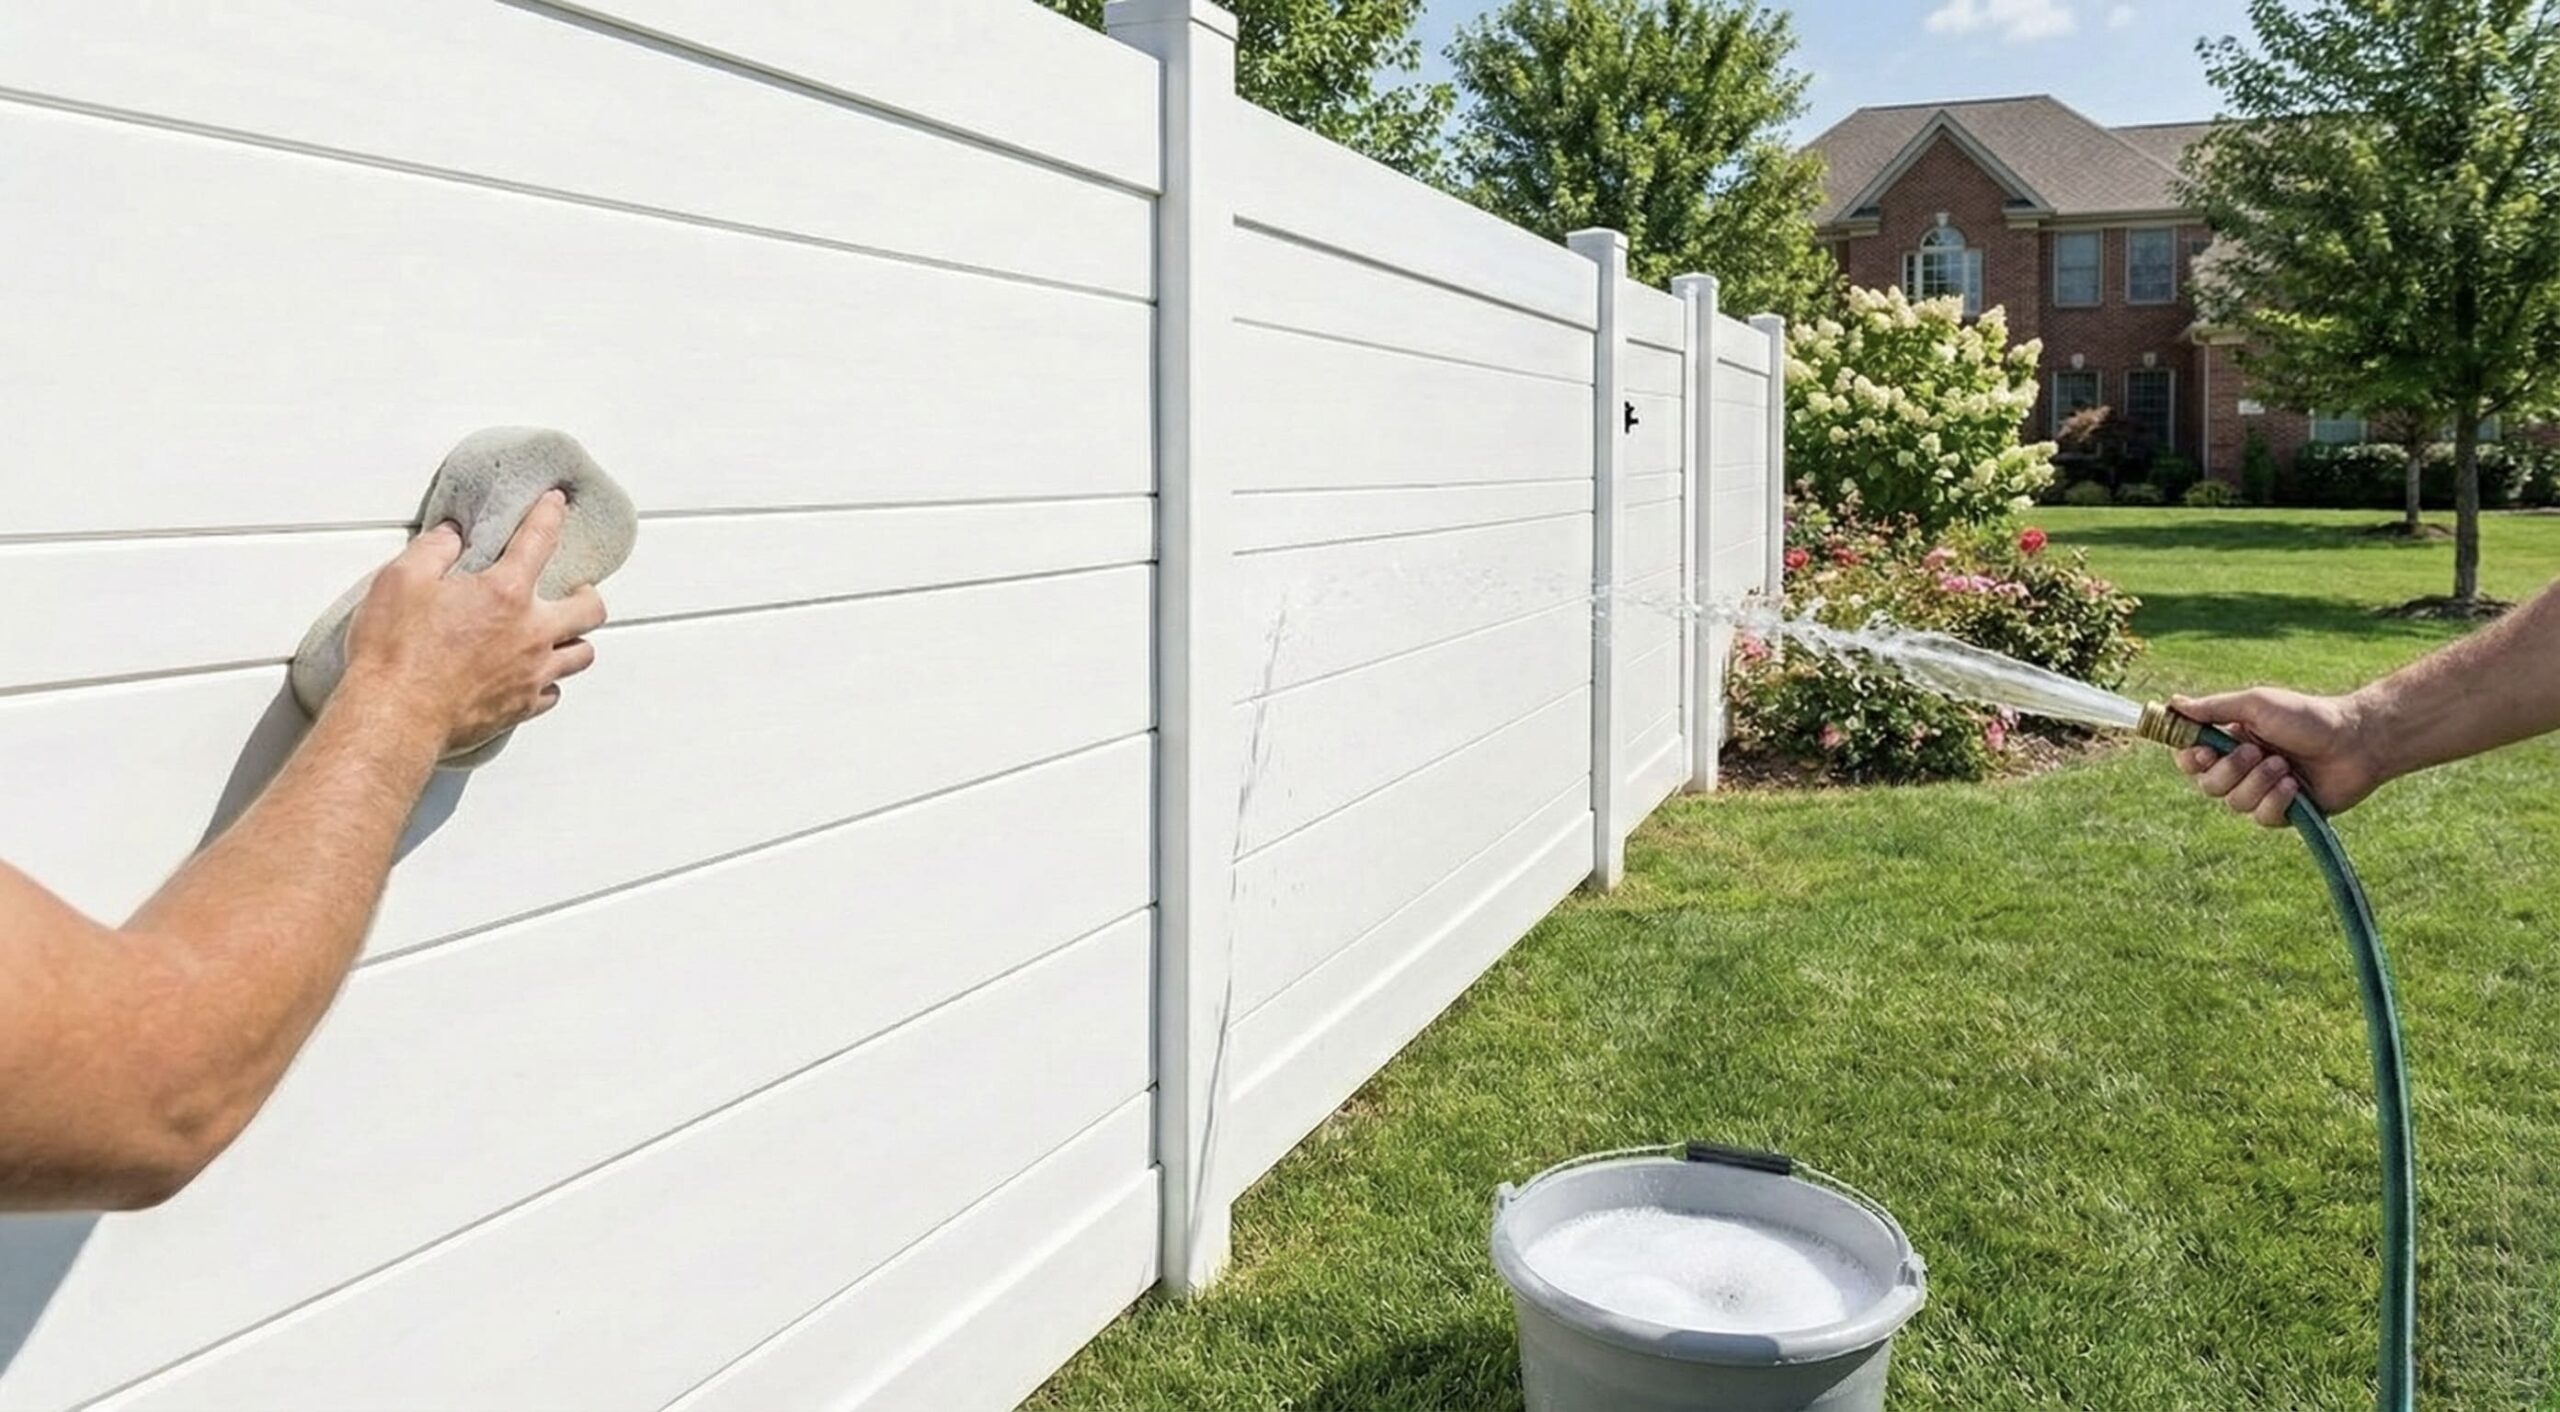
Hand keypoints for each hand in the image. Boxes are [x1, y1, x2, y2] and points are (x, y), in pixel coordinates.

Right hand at [342, 491, 609, 754]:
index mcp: (504, 593)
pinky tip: (535, 675)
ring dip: (575, 640)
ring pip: (582, 654)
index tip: (555, 503)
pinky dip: (550, 681)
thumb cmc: (395, 651)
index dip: (549, 515)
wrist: (394, 716)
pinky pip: (554, 692)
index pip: (539, 540)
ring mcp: (532, 673)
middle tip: (576, 590)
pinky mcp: (521, 707)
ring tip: (561, 634)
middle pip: (589, 609)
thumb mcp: (401, 580)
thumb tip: (451, 535)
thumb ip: (433, 550)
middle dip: (587, 594)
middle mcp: (531, 633)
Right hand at [2168, 687, 2382, 827]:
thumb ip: (2212, 708)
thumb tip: (2173, 702)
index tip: (2202, 750)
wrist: (2357, 741)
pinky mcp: (2283, 813)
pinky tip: (2296, 786)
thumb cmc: (2307, 716)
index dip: (2190, 758)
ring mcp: (2261, 791)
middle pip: (2207, 785)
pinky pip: (2260, 818)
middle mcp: (2242, 768)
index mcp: (2230, 740)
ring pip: (2233, 803)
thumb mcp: (2256, 704)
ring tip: (2285, 765)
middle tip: (2257, 751)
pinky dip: (2276, 800)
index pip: (2190, 757)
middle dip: (2230, 770)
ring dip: (2258, 782)